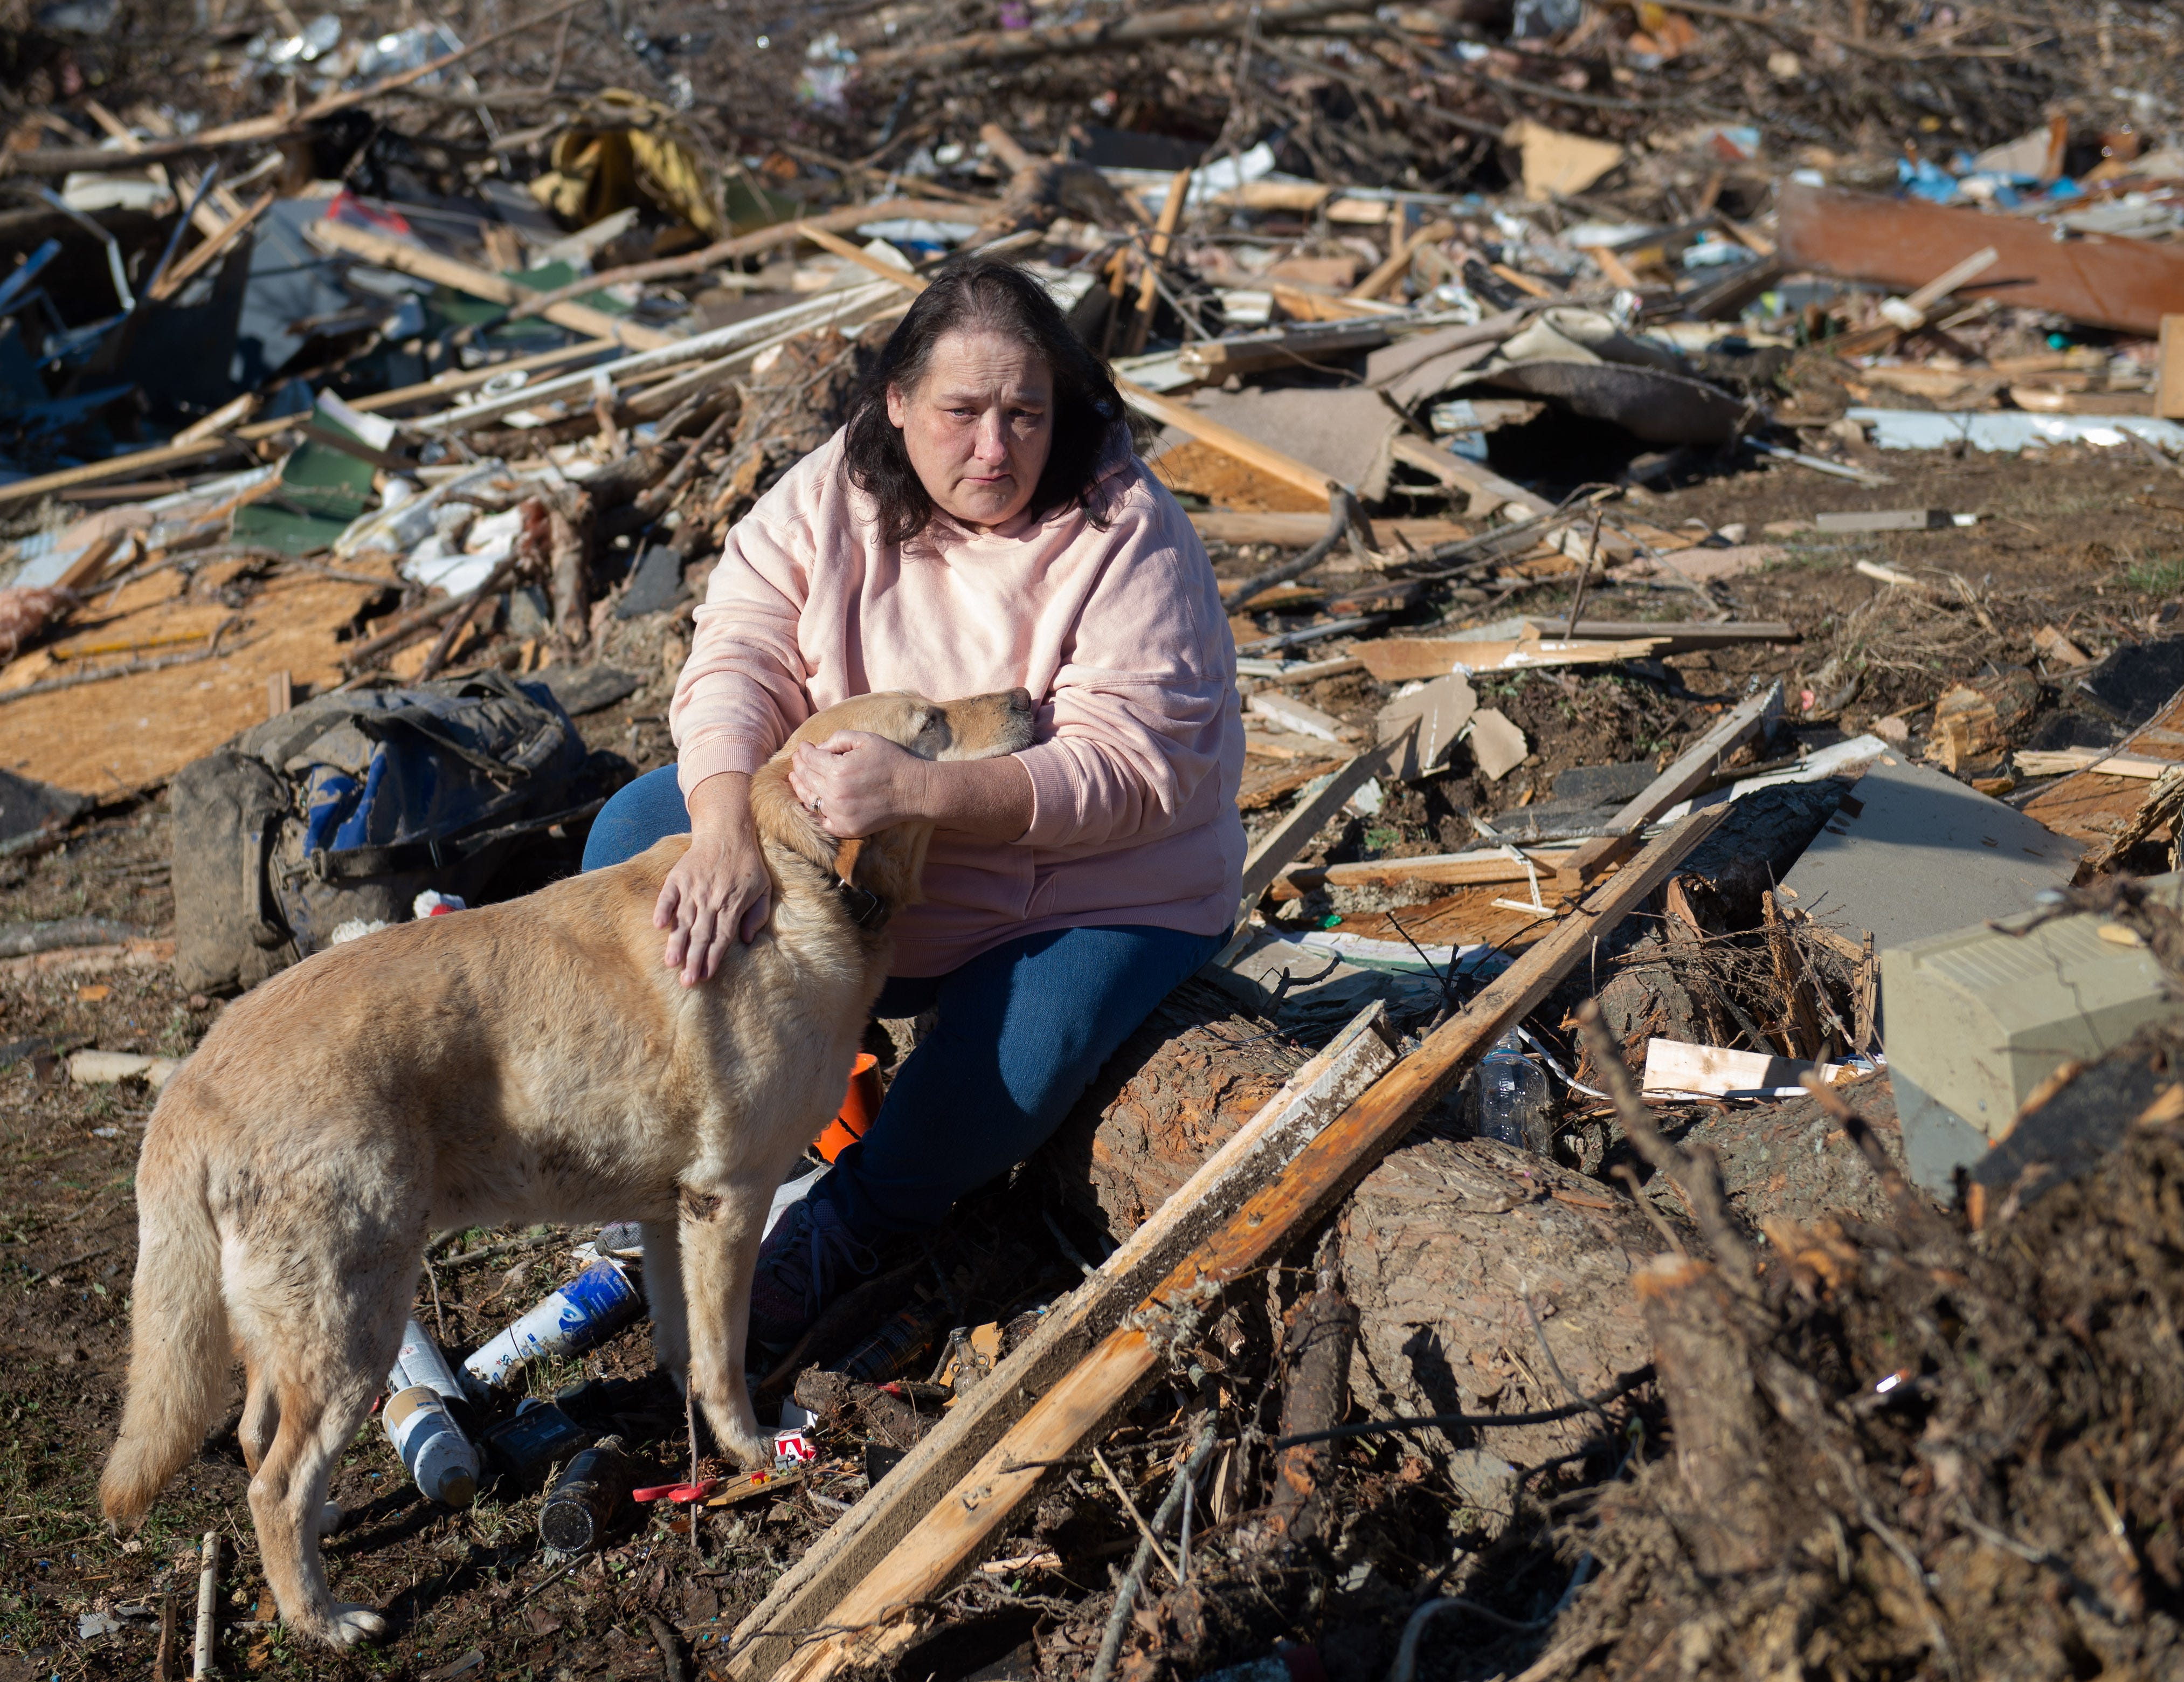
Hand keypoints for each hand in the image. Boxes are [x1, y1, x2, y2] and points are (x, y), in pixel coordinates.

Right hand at [654, 772, 771, 984]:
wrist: (727, 832)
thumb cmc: (747, 864)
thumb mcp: (763, 889)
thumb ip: (757, 916)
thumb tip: (746, 940)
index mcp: (732, 905)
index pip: (721, 938)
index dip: (713, 958)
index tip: (706, 976)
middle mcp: (711, 899)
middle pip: (702, 935)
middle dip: (694, 960)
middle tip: (687, 981)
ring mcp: (693, 888)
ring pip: (684, 921)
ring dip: (677, 942)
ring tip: (671, 963)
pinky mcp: (679, 877)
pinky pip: (668, 896)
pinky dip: (663, 909)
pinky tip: (659, 925)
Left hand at [788, 732, 931, 837]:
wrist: (913, 790)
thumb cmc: (891, 761)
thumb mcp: (866, 739)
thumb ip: (838, 739)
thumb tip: (818, 748)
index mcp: (838, 770)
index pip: (809, 759)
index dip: (804, 751)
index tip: (804, 747)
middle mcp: (834, 794)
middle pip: (805, 778)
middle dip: (799, 766)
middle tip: (798, 759)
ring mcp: (839, 814)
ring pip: (808, 799)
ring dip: (800, 786)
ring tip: (797, 777)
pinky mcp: (845, 828)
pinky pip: (820, 819)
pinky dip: (813, 809)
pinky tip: (811, 799)